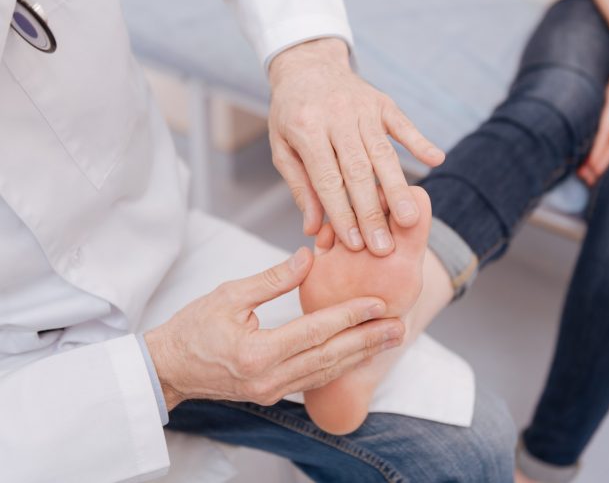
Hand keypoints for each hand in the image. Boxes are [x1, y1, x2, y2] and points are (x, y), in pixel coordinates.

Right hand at [144, 247, 403, 410]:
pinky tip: (359, 354)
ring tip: (389, 339)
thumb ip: (273, 278)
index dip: (350, 316)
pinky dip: (339, 365)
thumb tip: (308, 257)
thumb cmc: (192, 328)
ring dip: (360, 355)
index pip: (316, 331)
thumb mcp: (229, 295)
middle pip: (330, 357)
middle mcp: (269, 378)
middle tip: (399, 326)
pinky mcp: (273, 393)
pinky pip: (314, 379)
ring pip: (326, 372)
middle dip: (368, 341)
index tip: (378, 303)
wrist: (168, 368)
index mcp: (257, 352)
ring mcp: (272, 390)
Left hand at [268, 38, 444, 256]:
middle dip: (371, 212)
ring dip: (398, 188)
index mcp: (307, 128)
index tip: (354, 243)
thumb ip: (300, 187)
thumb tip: (314, 229)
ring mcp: (363, 107)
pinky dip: (420, 141)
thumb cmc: (292, 113)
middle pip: (358, 171)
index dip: (341, 213)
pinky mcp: (382, 102)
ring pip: (383, 153)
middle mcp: (337, 116)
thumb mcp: (282, 148)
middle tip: (383, 246)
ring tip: (410, 219)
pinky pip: (403, 124)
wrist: (307, 64)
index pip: (327, 178)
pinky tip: (436, 160)